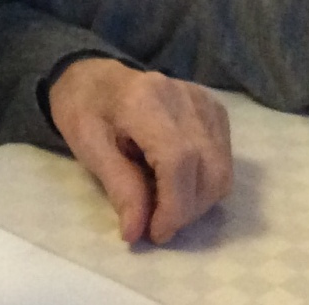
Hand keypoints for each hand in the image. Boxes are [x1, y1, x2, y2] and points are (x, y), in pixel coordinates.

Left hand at [47, 59, 231, 244]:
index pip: (179, 159)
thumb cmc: (84, 109)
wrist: (95, 75)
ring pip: (222, 169)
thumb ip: (118, 187)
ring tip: (165, 205)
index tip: (156, 233)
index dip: (174, 205)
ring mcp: (204, 101)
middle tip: (157, 226)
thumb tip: (137, 233)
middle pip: (208, 167)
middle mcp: (184, 97)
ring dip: (198, 202)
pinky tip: (176, 182)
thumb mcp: (88, 147)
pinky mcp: (214, 109)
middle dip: (186, 210)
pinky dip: (205, 183)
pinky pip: (223, 159)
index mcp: (145, 100)